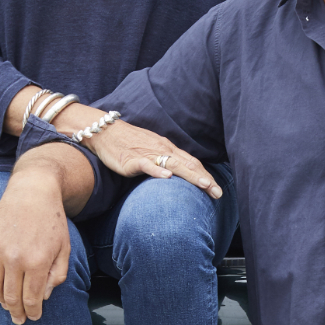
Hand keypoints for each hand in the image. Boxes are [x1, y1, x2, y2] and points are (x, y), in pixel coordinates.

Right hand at [0, 157, 72, 324]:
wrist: (33, 191)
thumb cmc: (52, 219)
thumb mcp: (64, 247)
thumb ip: (57, 275)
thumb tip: (44, 295)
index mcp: (37, 262)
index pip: (31, 299)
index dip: (32, 312)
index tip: (34, 317)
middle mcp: (15, 259)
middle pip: (11, 297)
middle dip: (16, 312)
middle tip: (19, 320)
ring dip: (0, 300)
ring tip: (7, 305)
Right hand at [56, 104, 222, 199]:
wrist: (106, 131)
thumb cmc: (128, 142)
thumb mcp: (152, 151)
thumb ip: (165, 161)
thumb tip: (179, 176)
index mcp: (168, 149)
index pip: (192, 163)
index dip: (205, 176)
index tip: (217, 190)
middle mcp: (162, 149)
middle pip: (188, 165)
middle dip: (204, 179)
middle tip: (218, 193)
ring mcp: (148, 153)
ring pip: (174, 164)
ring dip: (190, 175)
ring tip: (204, 185)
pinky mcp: (132, 159)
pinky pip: (147, 165)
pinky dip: (158, 171)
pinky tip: (167, 178)